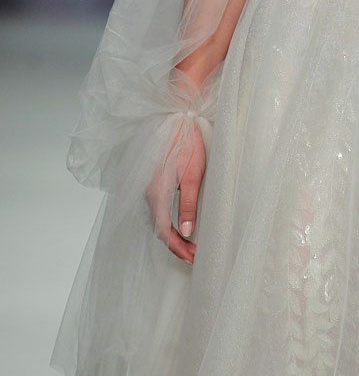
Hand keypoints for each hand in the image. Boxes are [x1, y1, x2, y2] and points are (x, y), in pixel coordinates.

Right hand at [145, 120, 206, 264]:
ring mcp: (146, 187)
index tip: (193, 257)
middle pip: (158, 228)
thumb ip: (188, 204)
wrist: (175, 117)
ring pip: (156, 220)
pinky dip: (166, 222)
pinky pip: (156, 209)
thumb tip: (187, 231)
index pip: (164, 231)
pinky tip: (178, 225)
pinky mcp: (150, 182)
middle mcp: (147, 193)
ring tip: (189, 245)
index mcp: (157, 193)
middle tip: (194, 255)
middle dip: (175, 245)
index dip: (177, 247)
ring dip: (170, 235)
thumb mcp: (193, 173)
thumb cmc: (187, 141)